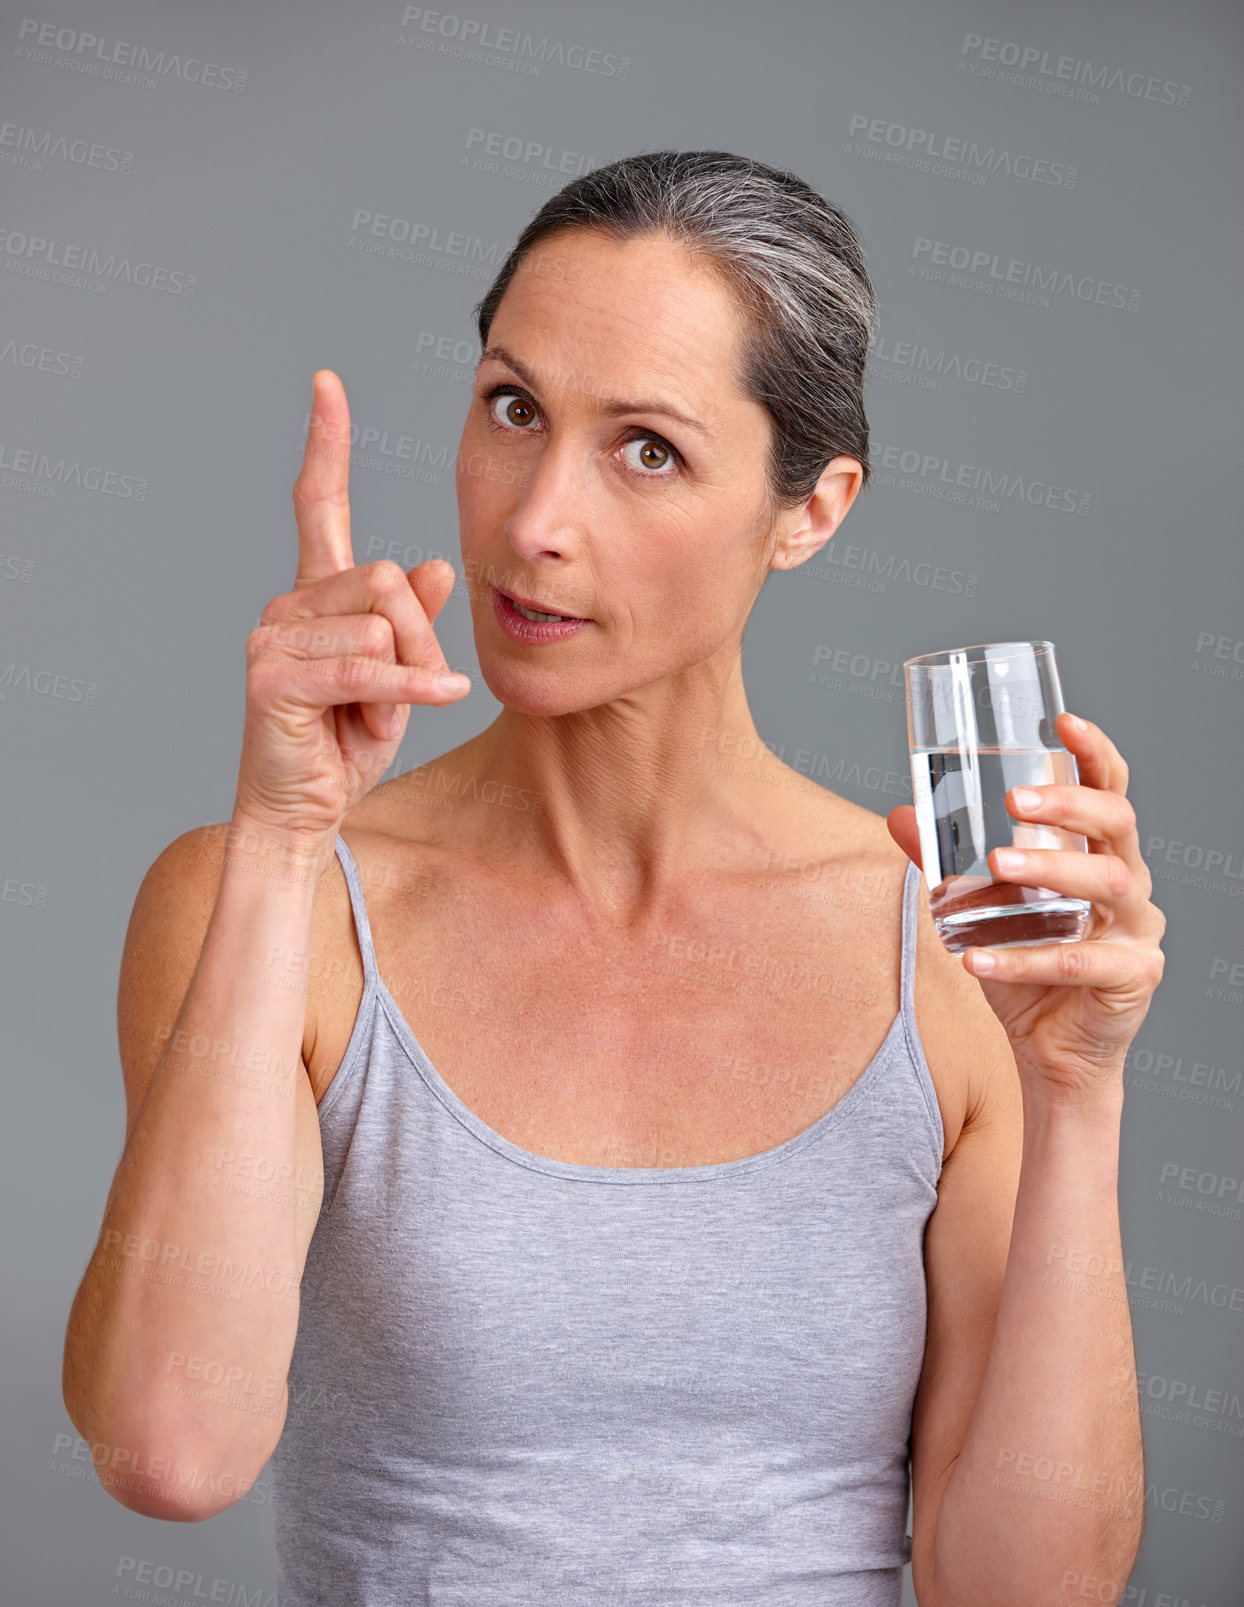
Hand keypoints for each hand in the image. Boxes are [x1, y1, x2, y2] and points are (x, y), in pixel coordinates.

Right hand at [233, 369, 470, 843]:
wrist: (304, 814)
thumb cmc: (348, 745)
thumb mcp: (399, 676)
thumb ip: (412, 622)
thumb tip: (433, 568)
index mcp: (314, 598)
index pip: (317, 507)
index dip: (325, 446)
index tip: (327, 385)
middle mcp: (285, 607)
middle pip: (384, 579)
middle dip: (417, 640)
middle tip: (403, 693)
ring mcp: (271, 639)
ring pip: (380, 624)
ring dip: (403, 679)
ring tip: (375, 717)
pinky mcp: (272, 678)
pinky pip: (365, 665)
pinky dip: (406, 689)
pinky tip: (432, 701)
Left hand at [887, 712, 1167, 1103]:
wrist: (1050, 1052)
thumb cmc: (1024, 968)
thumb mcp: (979, 910)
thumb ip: (945, 864)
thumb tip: (898, 814)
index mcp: (1100, 855)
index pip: (1109, 789)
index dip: (1094, 751)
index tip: (1062, 720)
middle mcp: (1130, 884)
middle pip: (1117, 825)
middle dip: (1068, 805)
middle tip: (1012, 803)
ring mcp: (1137, 932)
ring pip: (1109, 884)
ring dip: (1052, 870)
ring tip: (997, 865)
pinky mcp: (1131, 979)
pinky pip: (1078, 962)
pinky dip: (1024, 959)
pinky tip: (978, 960)